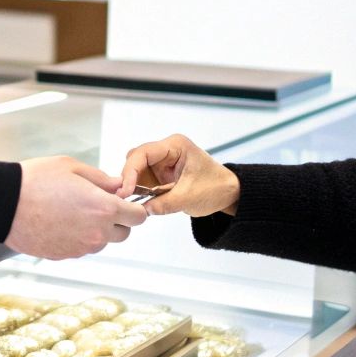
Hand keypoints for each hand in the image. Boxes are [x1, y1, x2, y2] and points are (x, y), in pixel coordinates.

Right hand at [5, 156, 148, 259]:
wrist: (4, 202)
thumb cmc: (35, 181)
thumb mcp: (72, 166)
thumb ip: (101, 178)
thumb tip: (117, 186)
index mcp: (103, 208)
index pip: (138, 216)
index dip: (134, 207)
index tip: (125, 201)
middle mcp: (96, 232)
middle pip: (124, 233)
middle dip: (117, 220)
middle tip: (98, 204)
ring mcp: (80, 247)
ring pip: (102, 242)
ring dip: (96, 230)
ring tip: (73, 211)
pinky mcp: (64, 255)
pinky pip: (81, 248)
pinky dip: (77, 237)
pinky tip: (60, 221)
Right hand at [118, 134, 239, 216]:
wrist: (229, 193)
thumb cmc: (215, 188)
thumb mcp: (189, 198)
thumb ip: (164, 204)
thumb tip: (142, 210)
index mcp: (175, 146)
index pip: (143, 153)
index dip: (130, 171)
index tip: (125, 190)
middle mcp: (166, 150)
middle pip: (136, 159)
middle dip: (130, 178)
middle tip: (126, 197)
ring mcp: (162, 162)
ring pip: (137, 171)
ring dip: (135, 186)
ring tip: (135, 201)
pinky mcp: (161, 174)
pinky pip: (144, 180)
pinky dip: (141, 191)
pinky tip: (143, 201)